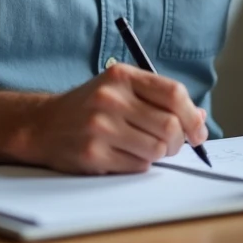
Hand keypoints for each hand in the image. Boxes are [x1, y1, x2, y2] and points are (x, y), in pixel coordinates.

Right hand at [23, 63, 207, 174]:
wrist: (43, 124)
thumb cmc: (90, 107)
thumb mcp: (122, 89)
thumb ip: (159, 99)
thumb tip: (199, 118)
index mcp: (122, 76)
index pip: (174, 93)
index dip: (193, 115)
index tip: (198, 130)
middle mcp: (111, 98)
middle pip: (170, 125)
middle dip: (179, 141)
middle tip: (174, 145)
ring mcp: (100, 127)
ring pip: (157, 149)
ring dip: (159, 154)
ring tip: (146, 149)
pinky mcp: (93, 154)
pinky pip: (137, 166)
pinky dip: (140, 164)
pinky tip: (125, 155)